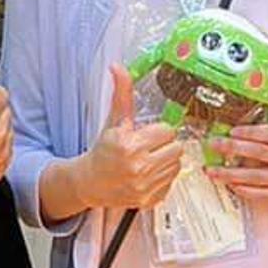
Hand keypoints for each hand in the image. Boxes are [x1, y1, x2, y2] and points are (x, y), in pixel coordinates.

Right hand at [75, 65, 185, 210]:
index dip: (157, 131)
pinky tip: (147, 175)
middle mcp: (138, 167)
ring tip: (148, 160)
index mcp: (130, 145)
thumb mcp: (114, 121)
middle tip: (148, 147)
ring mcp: (144, 186)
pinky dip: (162, 178)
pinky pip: (171, 183)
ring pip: (177, 165)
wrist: (90, 183)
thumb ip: (121, 93)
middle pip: (177, 148)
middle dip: (164, 145)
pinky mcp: (149, 200)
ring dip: (166, 161)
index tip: (146, 134)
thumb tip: (118, 68)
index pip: (167, 131)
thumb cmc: (103, 151)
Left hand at [215, 123, 267, 211]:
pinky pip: (261, 194)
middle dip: (231, 149)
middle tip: (213, 145)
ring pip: (255, 176)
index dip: (248, 132)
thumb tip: (239, 136)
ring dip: (230, 174)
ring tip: (212, 171)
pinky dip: (244, 190)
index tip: (231, 131)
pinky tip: (231, 185)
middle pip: (258, 153)